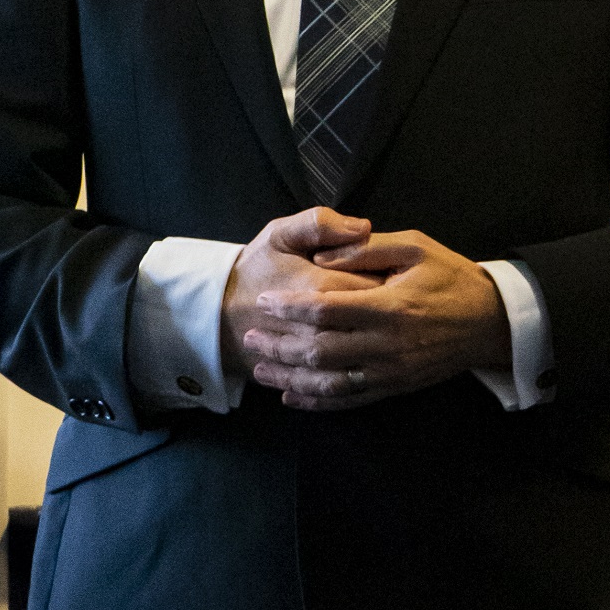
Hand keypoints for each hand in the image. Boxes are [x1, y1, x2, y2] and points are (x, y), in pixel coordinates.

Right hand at [222, 206, 375, 383]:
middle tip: (386, 302)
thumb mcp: (279, 236)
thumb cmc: (256, 270)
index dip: (391, 277)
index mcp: (320, 285)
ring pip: (361, 356)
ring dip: (375, 345)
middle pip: (375, 320)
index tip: (392, 273)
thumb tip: (362, 227)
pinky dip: (356, 374)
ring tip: (372, 328)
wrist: (218, 314)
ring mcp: (313, 356)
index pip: (377, 282)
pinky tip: (362, 360)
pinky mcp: (307, 377)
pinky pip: (339, 385)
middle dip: (387, 312)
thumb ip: (318, 224)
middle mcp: (320, 325)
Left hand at [243, 228, 510, 411]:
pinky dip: (318, 401)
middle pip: (320, 350)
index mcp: (390, 306)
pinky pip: (351, 399)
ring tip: (262, 369)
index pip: (326, 310)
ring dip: (291, 378)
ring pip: (330, 381)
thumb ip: (367, 248)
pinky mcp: (397, 387)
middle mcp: (388, 344)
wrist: (493, 322)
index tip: (264, 301)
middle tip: (250, 336)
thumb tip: (322, 256)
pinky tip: (293, 397)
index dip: (290, 307)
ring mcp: (392, 370)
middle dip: (280, 345)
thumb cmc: (453, 277)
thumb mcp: (416, 247)